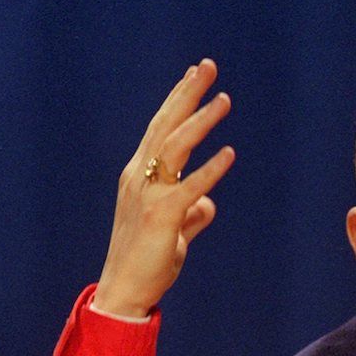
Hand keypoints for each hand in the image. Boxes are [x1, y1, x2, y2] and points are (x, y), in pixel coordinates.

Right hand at [95, 59, 234, 316]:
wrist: (126, 289)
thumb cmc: (147, 260)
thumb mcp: (174, 231)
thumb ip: (192, 213)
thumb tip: (208, 203)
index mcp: (140, 176)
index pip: (161, 129)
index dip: (178, 101)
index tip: (194, 75)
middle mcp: (140, 177)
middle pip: (165, 126)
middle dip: (186, 94)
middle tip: (207, 66)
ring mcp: (148, 195)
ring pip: (175, 148)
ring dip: (201, 121)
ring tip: (224, 99)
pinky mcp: (161, 216)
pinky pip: (190, 187)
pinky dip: (210, 169)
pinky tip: (230, 153)